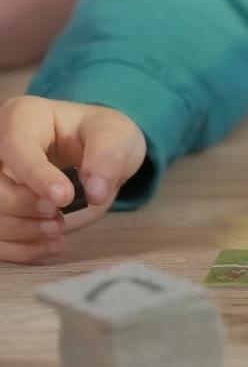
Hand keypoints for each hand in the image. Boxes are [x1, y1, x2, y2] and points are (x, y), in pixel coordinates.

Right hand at [0, 97, 146, 261]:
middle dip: (23, 206)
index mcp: (22, 117)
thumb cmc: (101, 136)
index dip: (35, 175)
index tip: (65, 198)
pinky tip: (51, 245)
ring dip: (21, 230)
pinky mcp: (1, 207)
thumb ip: (108, 157)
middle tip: (60, 214)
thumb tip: (94, 192)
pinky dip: (20, 249)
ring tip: (58, 229)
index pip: (15, 146)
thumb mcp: (116, 136)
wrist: (96, 154)